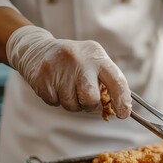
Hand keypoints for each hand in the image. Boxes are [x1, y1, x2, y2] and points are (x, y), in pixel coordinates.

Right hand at [6, 25, 131, 117]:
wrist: (39, 49)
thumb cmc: (77, 62)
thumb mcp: (94, 62)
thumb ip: (108, 82)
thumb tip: (122, 109)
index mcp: (96, 56)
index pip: (116, 81)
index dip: (122, 101)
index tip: (123, 113)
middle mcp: (78, 59)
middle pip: (90, 98)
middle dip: (90, 105)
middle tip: (87, 101)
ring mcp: (58, 67)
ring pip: (71, 104)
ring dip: (73, 103)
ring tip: (69, 89)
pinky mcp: (42, 78)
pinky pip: (54, 102)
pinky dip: (57, 100)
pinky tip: (56, 86)